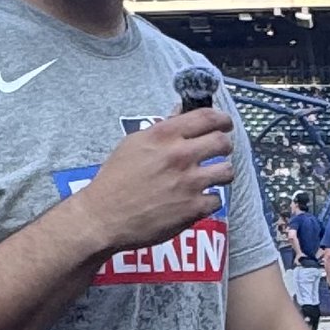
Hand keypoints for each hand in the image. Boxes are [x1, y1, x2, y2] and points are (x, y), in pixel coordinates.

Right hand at [61, 110, 233, 256]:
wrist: (103, 217)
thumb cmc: (115, 179)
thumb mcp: (134, 144)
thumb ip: (162, 128)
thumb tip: (180, 111)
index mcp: (164, 136)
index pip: (207, 117)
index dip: (222, 119)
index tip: (225, 123)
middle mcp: (179, 155)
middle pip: (223, 142)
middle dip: (224, 145)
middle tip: (220, 151)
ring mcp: (189, 183)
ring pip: (227, 171)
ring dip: (222, 172)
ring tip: (212, 176)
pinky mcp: (192, 208)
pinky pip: (217, 199)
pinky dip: (210, 200)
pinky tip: (199, 200)